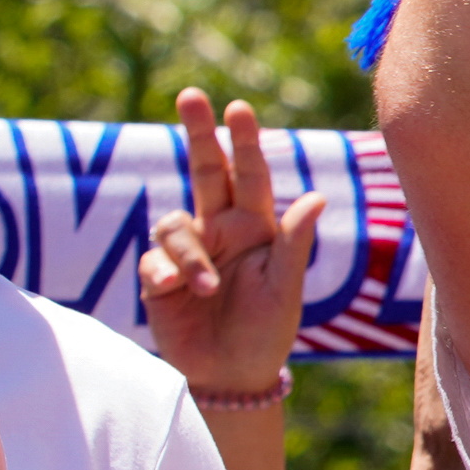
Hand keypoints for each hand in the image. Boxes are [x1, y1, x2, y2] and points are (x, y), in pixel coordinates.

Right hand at [140, 91, 327, 397]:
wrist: (231, 374)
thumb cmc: (267, 330)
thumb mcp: (286, 288)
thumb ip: (294, 244)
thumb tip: (315, 196)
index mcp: (256, 227)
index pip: (248, 176)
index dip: (242, 142)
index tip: (237, 108)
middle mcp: (219, 230)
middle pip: (204, 170)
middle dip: (197, 133)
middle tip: (191, 95)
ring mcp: (187, 250)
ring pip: (175, 223)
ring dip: (188, 254)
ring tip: (207, 289)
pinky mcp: (158, 275)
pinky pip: (154, 259)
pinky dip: (168, 272)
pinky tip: (181, 293)